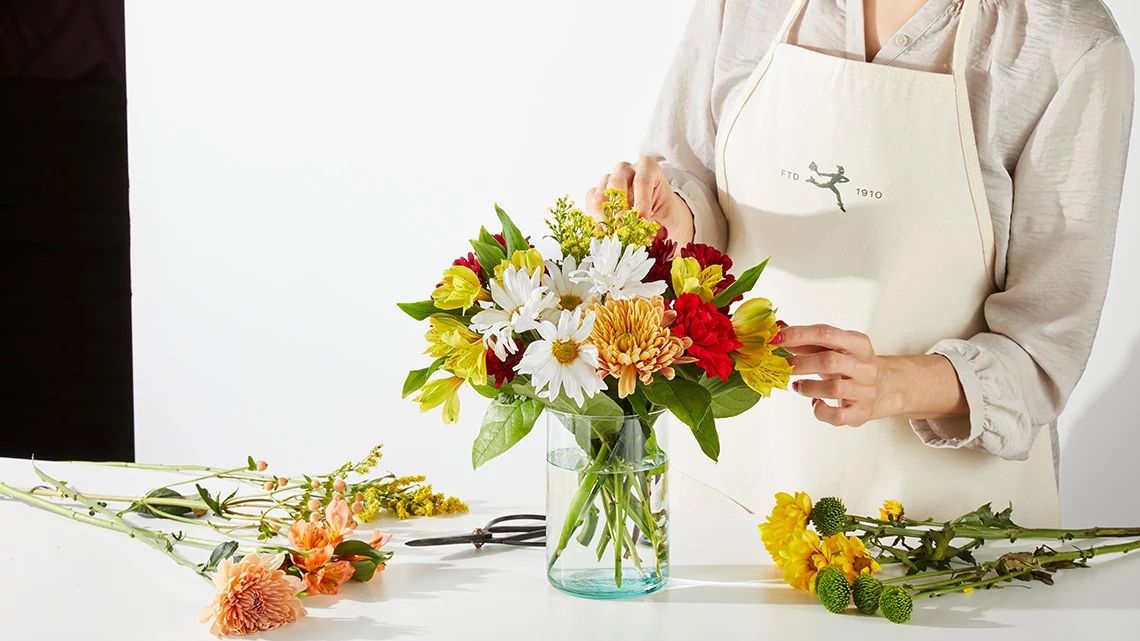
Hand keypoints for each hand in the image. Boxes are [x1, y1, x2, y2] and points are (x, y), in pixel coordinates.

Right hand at [586, 157, 694, 245]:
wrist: (658, 212)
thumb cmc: (663, 211)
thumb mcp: (666, 216)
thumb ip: (655, 225)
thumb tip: (645, 238)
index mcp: (648, 167)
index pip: (642, 182)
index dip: (641, 205)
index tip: (642, 224)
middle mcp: (626, 169)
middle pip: (615, 185)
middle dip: (619, 212)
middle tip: (624, 231)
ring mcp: (608, 179)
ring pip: (599, 196)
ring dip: (605, 220)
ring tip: (614, 236)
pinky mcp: (597, 191)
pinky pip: (590, 203)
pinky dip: (596, 220)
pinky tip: (607, 231)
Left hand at [778, 324, 969, 427]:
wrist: (889, 387)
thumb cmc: (853, 365)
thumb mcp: (836, 348)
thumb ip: (807, 340)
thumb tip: (779, 327)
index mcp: (858, 344)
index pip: (826, 334)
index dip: (798, 335)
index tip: (775, 338)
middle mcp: (864, 366)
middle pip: (829, 361)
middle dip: (801, 363)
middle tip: (783, 367)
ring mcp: (865, 391)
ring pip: (834, 389)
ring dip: (808, 387)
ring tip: (798, 386)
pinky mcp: (861, 412)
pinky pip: (838, 416)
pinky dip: (821, 411)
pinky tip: (815, 403)